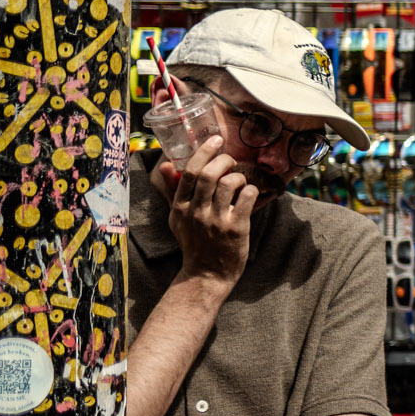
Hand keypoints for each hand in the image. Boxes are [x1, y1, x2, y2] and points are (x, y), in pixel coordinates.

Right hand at [156, 136, 256, 289]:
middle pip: (208, 174)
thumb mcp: (177, 218)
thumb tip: (163, 165)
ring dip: (238, 176)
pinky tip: (249, 193)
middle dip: (224, 160)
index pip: (189, 172)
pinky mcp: (235, 228)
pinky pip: (246, 197)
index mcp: (180, 207)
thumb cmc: (194, 242)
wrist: (206, 275)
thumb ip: (172, 191)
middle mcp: (195, 212)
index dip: (204, 152)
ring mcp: (215, 221)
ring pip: (229, 183)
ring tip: (240, 181)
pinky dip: (251, 189)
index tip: (216, 140)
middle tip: (231, 160)